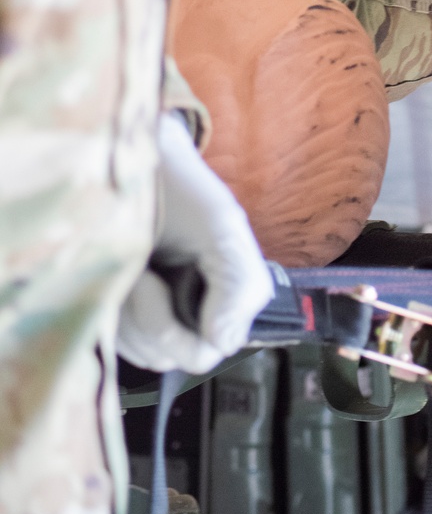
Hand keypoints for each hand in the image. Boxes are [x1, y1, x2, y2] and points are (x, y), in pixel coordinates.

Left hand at [117, 112, 274, 373]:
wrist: (134, 158)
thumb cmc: (180, 186)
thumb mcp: (220, 227)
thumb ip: (239, 285)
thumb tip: (224, 343)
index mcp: (231, 293)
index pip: (210, 349)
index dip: (179, 332)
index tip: (151, 284)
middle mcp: (199, 309)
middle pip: (175, 356)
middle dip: (148, 320)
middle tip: (136, 276)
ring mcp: (163, 314)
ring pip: (145, 352)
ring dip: (126, 315)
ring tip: (125, 267)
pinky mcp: (129, 314)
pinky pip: (122, 343)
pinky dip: (110, 315)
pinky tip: (114, 278)